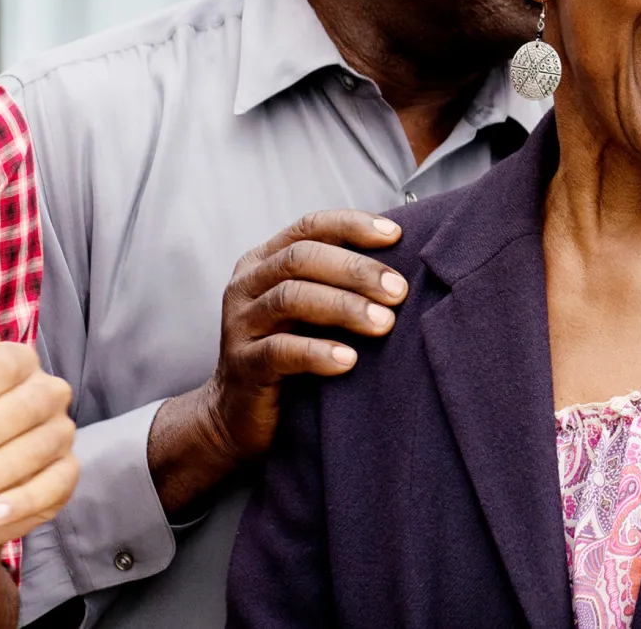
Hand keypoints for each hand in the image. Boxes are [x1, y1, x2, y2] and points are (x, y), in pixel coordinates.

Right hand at [204, 210, 409, 463]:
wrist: (238, 414)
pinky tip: (349, 360)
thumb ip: (337, 283)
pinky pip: (279, 351)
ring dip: (343, 307)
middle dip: (356, 270)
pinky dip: (317, 352)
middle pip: (300, 258)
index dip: (352, 226)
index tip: (397, 236)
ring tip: (384, 323)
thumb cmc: (289, 353)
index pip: (309, 227)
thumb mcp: (308, 310)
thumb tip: (402, 268)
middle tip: (399, 291)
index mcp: (263, 261)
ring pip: (290, 298)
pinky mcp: (242, 366)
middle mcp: (246, 285)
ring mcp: (240, 325)